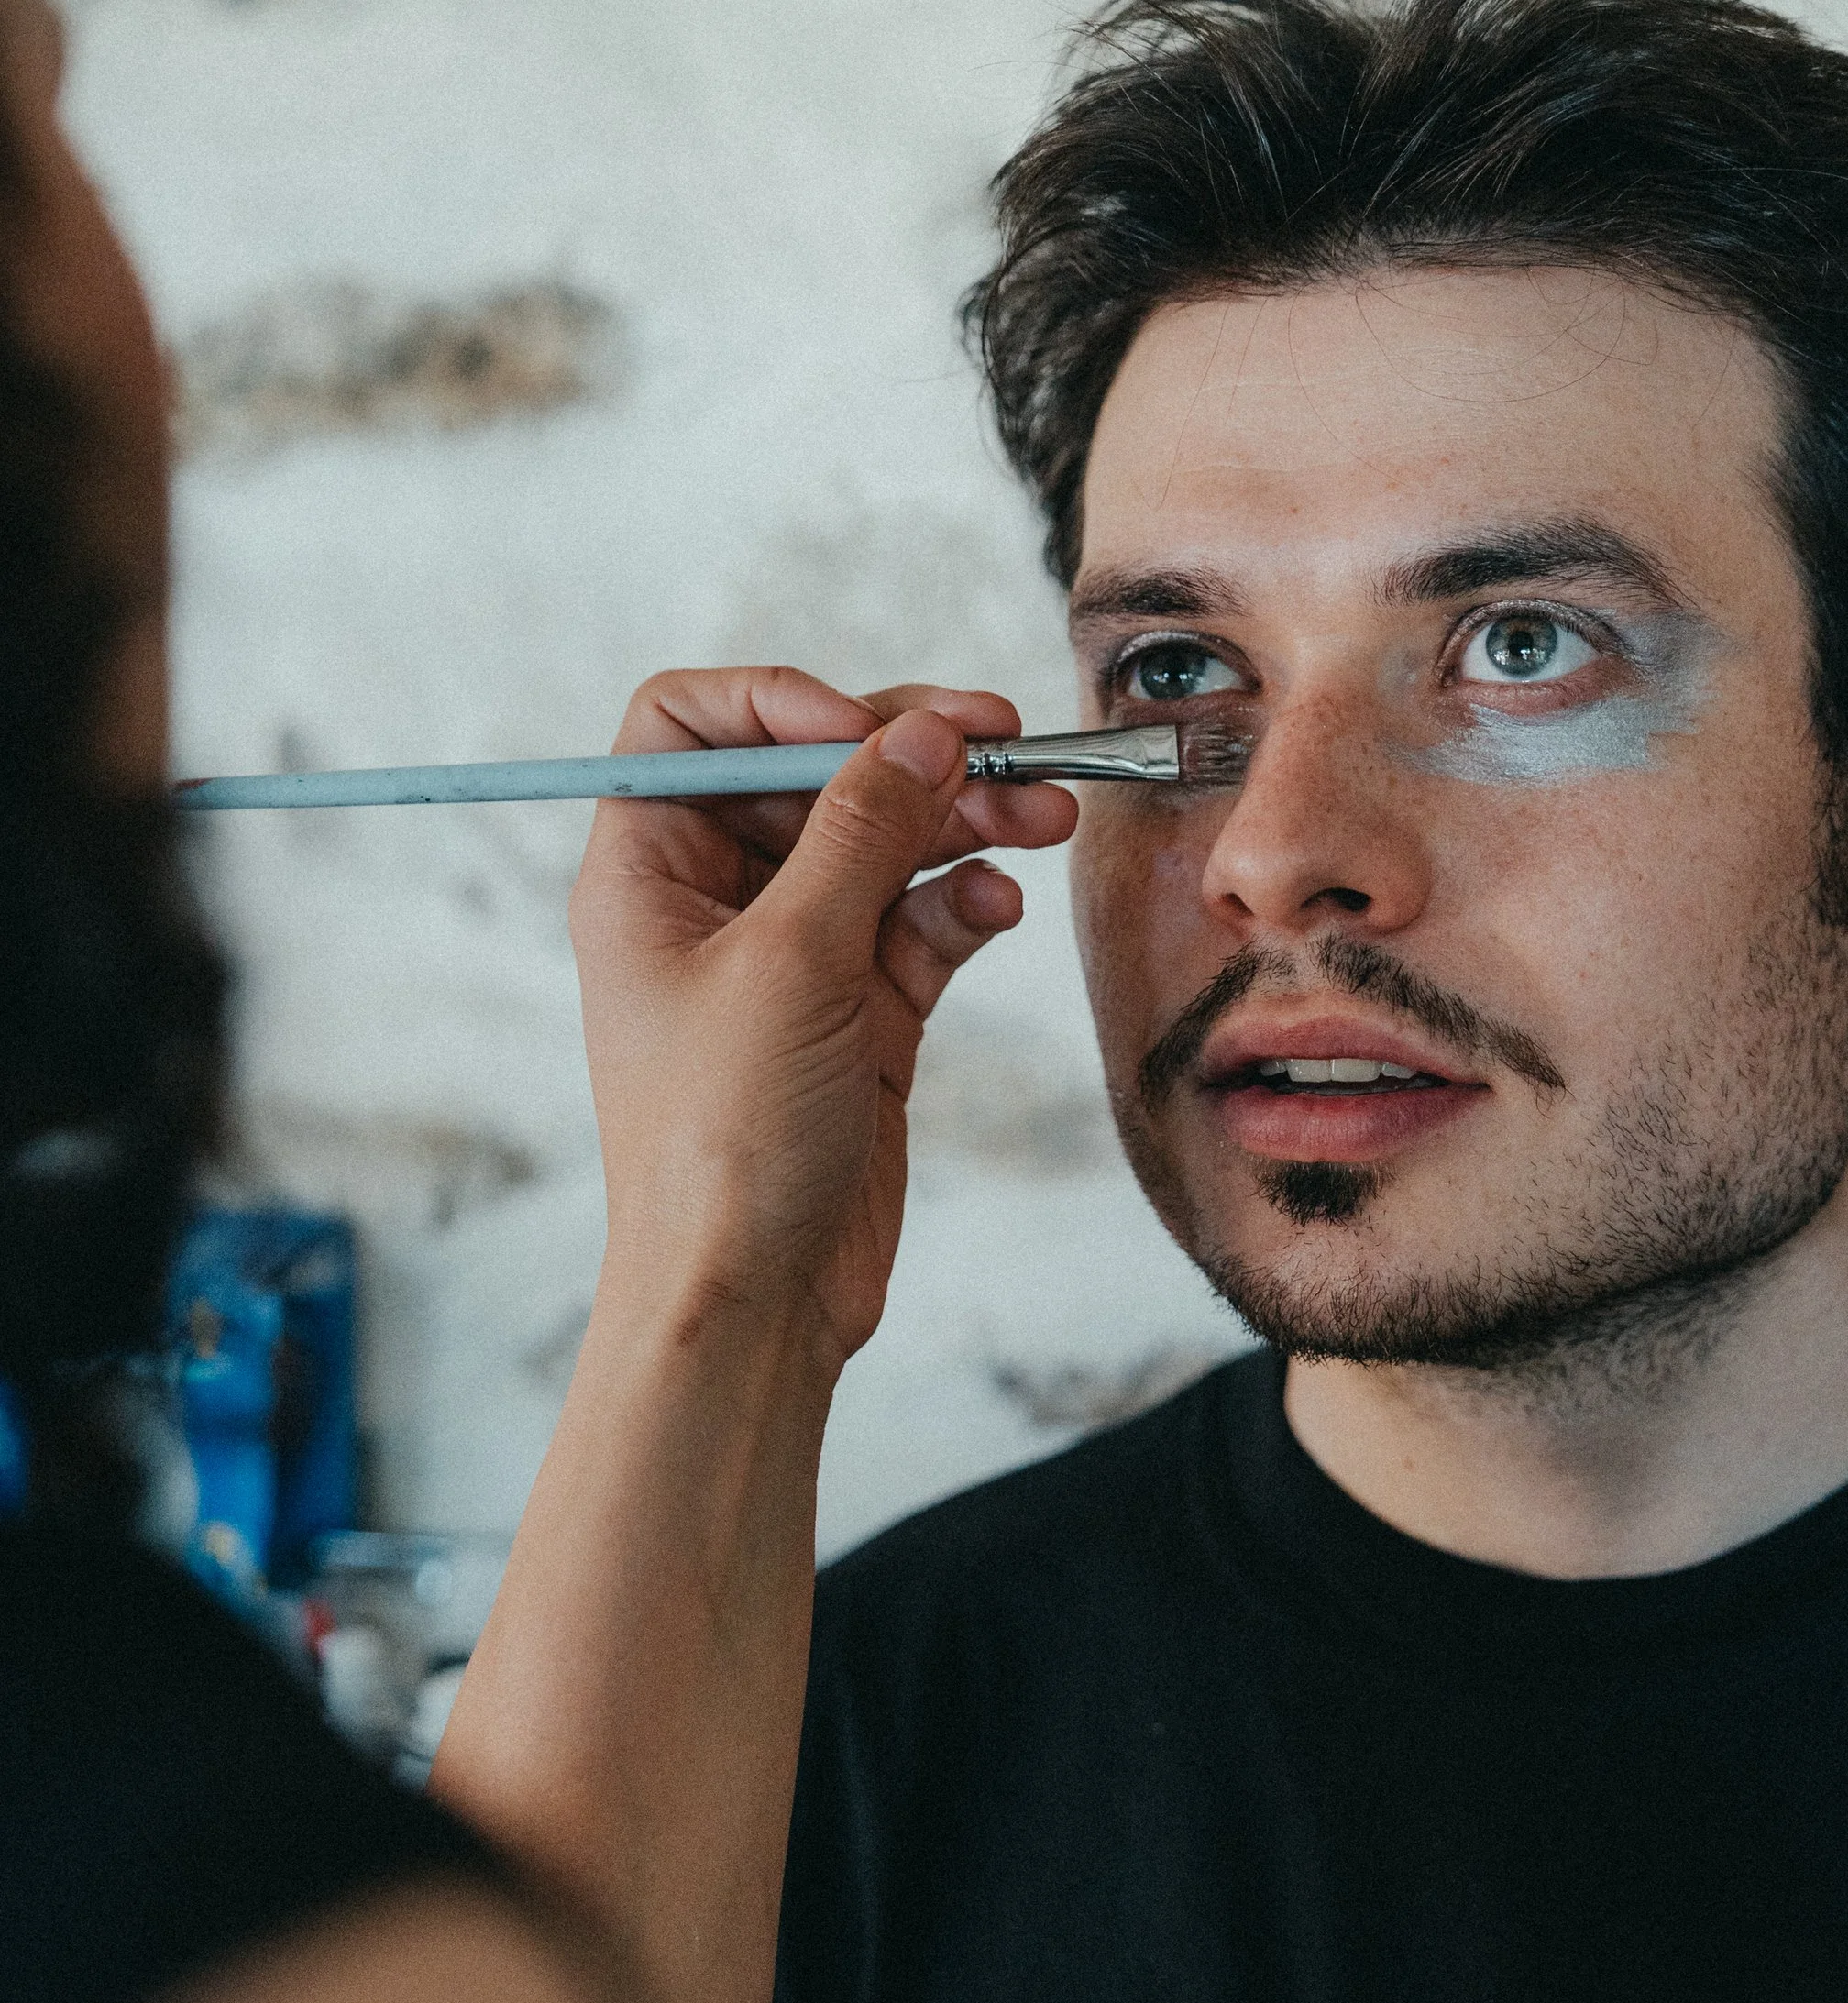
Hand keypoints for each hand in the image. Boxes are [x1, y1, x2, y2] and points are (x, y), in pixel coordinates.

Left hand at [568, 666, 1075, 1369]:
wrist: (752, 1298)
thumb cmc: (723, 1144)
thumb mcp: (792, 960)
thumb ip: (861, 831)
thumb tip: (919, 730)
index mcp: (647, 871)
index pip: (691, 726)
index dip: (781, 704)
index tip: (868, 731)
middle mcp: (713, 902)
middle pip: (813, 774)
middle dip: (910, 756)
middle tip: (1008, 742)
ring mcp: (792, 958)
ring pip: (885, 844)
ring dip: (963, 821)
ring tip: (1045, 814)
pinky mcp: (860, 1014)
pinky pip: (920, 923)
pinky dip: (963, 904)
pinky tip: (998, 908)